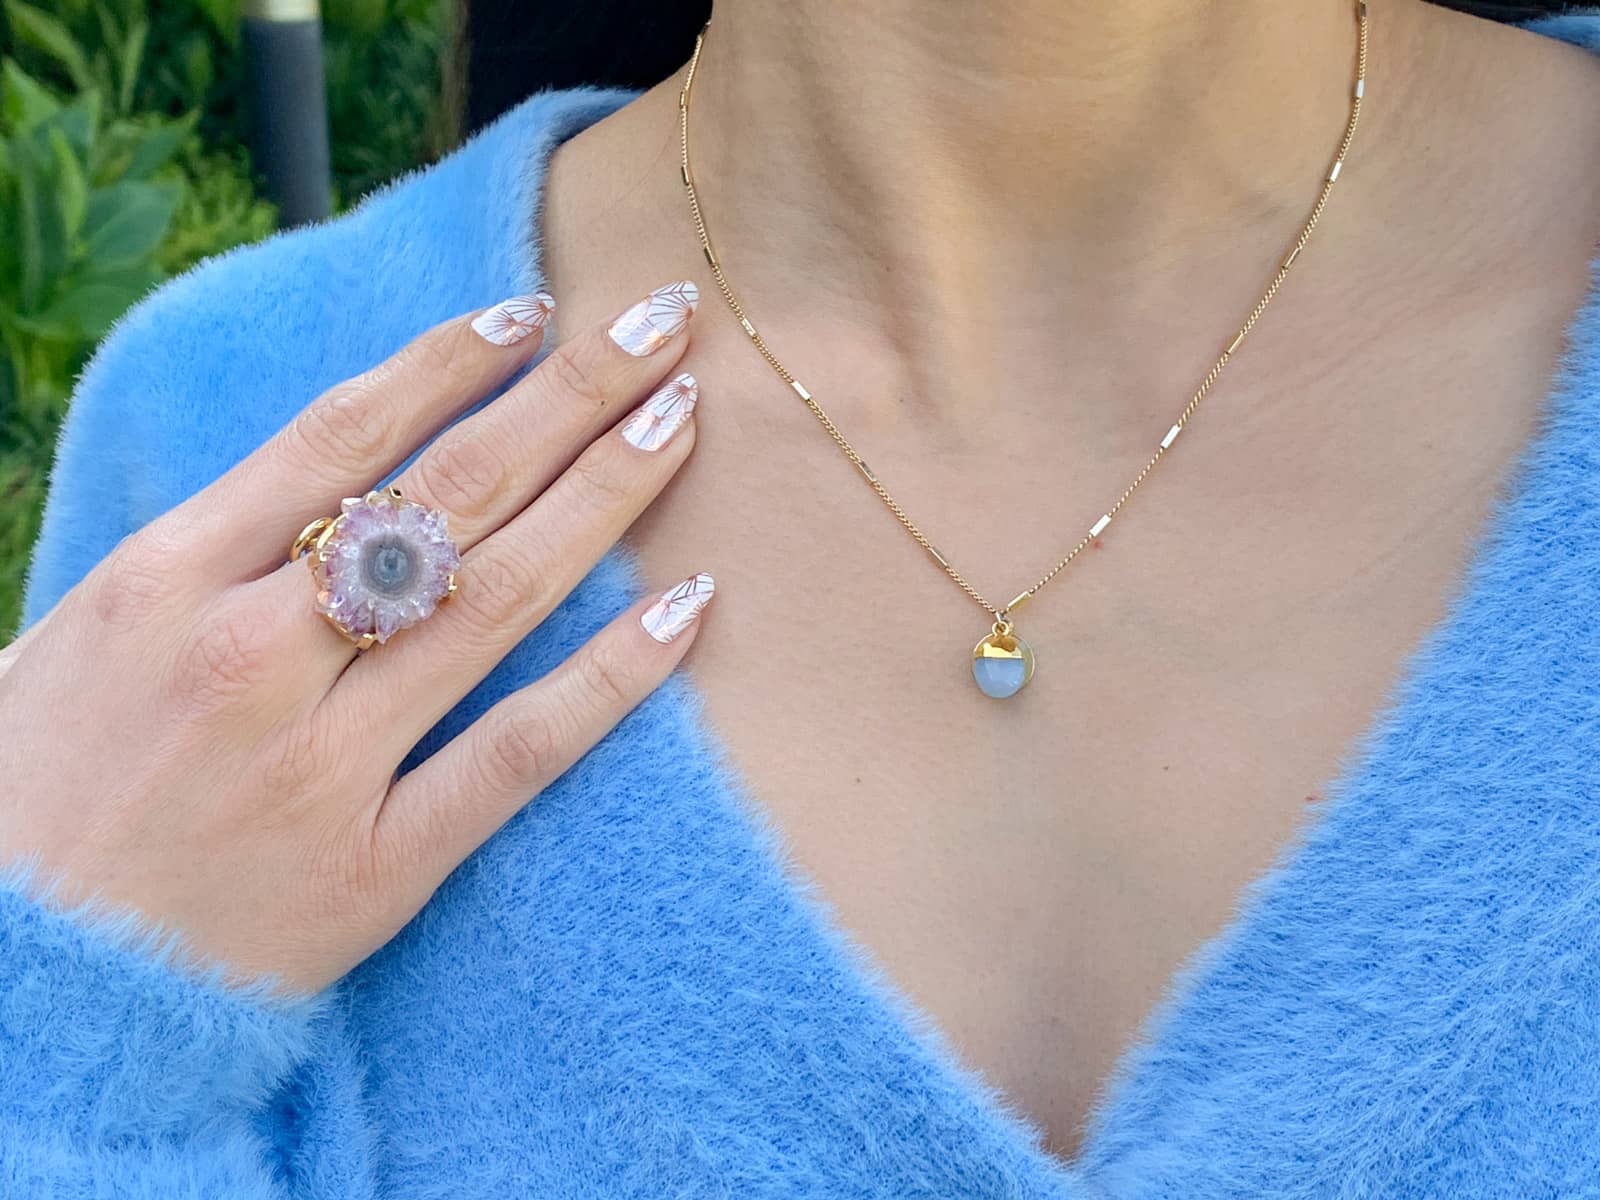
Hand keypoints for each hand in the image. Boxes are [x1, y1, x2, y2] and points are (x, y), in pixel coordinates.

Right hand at [0, 282, 713, 992]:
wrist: (19, 993)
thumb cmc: (33, 798)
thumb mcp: (82, 638)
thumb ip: (205, 557)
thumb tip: (328, 479)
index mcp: (167, 579)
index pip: (344, 431)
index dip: (454, 359)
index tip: (536, 309)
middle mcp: (252, 650)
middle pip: (448, 488)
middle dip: (568, 393)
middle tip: (661, 323)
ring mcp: (320, 759)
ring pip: (497, 595)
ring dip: (605, 496)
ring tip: (682, 420)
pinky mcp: (374, 865)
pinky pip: (517, 751)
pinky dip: (612, 678)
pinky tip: (685, 607)